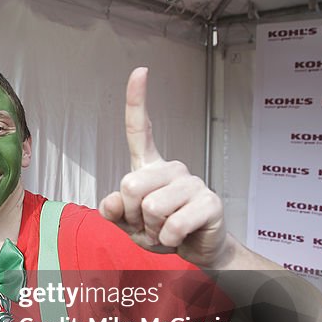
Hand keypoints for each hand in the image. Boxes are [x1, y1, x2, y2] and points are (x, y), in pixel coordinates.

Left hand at [98, 68, 227, 267]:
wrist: (196, 251)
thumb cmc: (161, 231)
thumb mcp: (128, 224)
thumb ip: (114, 212)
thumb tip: (112, 202)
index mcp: (150, 168)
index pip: (140, 130)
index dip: (138, 100)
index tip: (140, 71)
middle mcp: (172, 169)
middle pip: (130, 185)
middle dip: (131, 215)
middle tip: (147, 224)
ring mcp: (192, 183)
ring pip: (151, 208)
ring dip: (151, 231)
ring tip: (164, 231)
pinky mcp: (209, 202)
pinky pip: (173, 226)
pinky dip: (168, 240)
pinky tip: (179, 237)